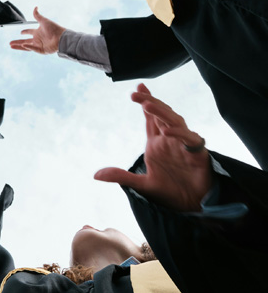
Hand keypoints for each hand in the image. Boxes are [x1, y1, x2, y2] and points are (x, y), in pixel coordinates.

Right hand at [9, 7, 64, 53]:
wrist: (61, 37)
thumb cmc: (54, 28)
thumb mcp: (43, 20)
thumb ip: (37, 15)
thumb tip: (35, 7)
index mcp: (37, 32)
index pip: (29, 32)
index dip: (25, 32)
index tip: (21, 32)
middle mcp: (37, 39)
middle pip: (25, 41)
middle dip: (17, 42)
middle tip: (10, 43)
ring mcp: (39, 45)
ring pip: (26, 47)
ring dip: (19, 47)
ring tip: (11, 46)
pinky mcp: (42, 50)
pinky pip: (33, 49)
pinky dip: (28, 47)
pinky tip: (23, 45)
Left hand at [94, 84, 211, 211]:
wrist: (192, 205)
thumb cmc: (170, 191)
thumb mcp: (142, 185)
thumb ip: (121, 177)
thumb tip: (95, 175)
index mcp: (156, 142)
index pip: (149, 117)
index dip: (145, 101)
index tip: (138, 87)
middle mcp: (169, 139)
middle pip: (160, 114)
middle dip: (149, 102)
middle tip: (136, 93)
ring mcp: (183, 144)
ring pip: (175, 121)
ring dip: (162, 113)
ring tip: (147, 105)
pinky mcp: (197, 154)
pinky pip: (190, 139)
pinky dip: (179, 133)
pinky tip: (167, 131)